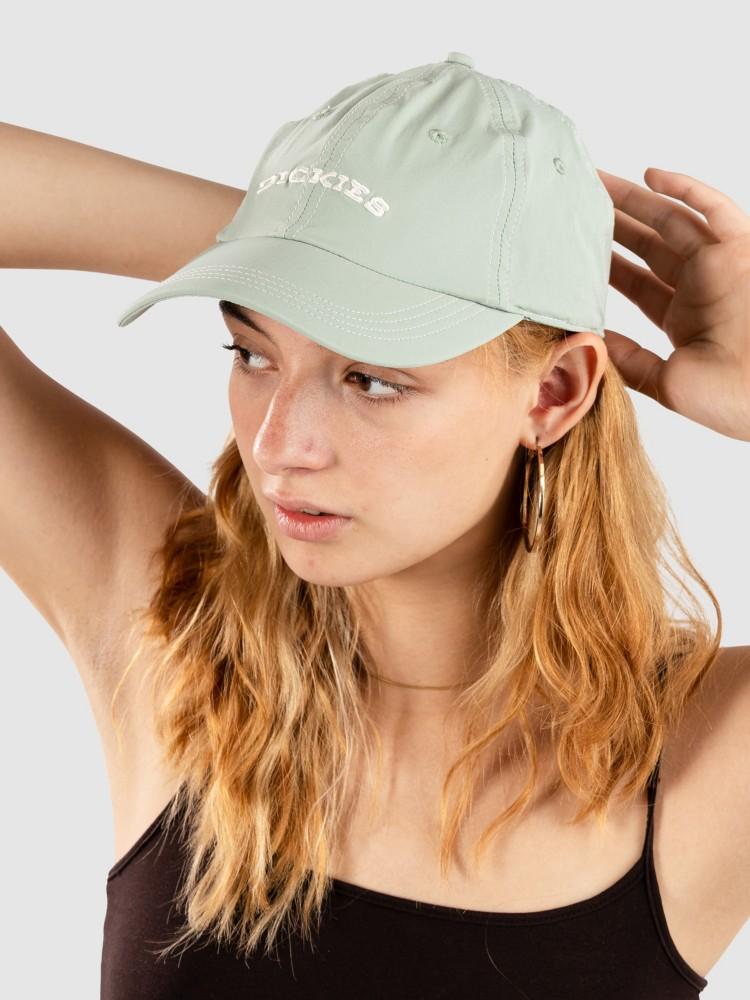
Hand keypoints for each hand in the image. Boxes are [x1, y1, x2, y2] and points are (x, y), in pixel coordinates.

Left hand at [596, 166, 749, 441]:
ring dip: (635, 200)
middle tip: (575, 205)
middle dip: (613, 223)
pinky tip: (650, 175)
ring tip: (596, 182)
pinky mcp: (742, 250)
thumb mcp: (667, 382)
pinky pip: (714, 209)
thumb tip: (593, 341)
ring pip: (672, 221)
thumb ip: (632, 361)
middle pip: (649, 244)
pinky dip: (686, 188)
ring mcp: (722, 266)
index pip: (636, 282)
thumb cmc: (733, 399)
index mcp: (685, 318)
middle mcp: (702, 287)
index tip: (572, 250)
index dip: (605, 263)